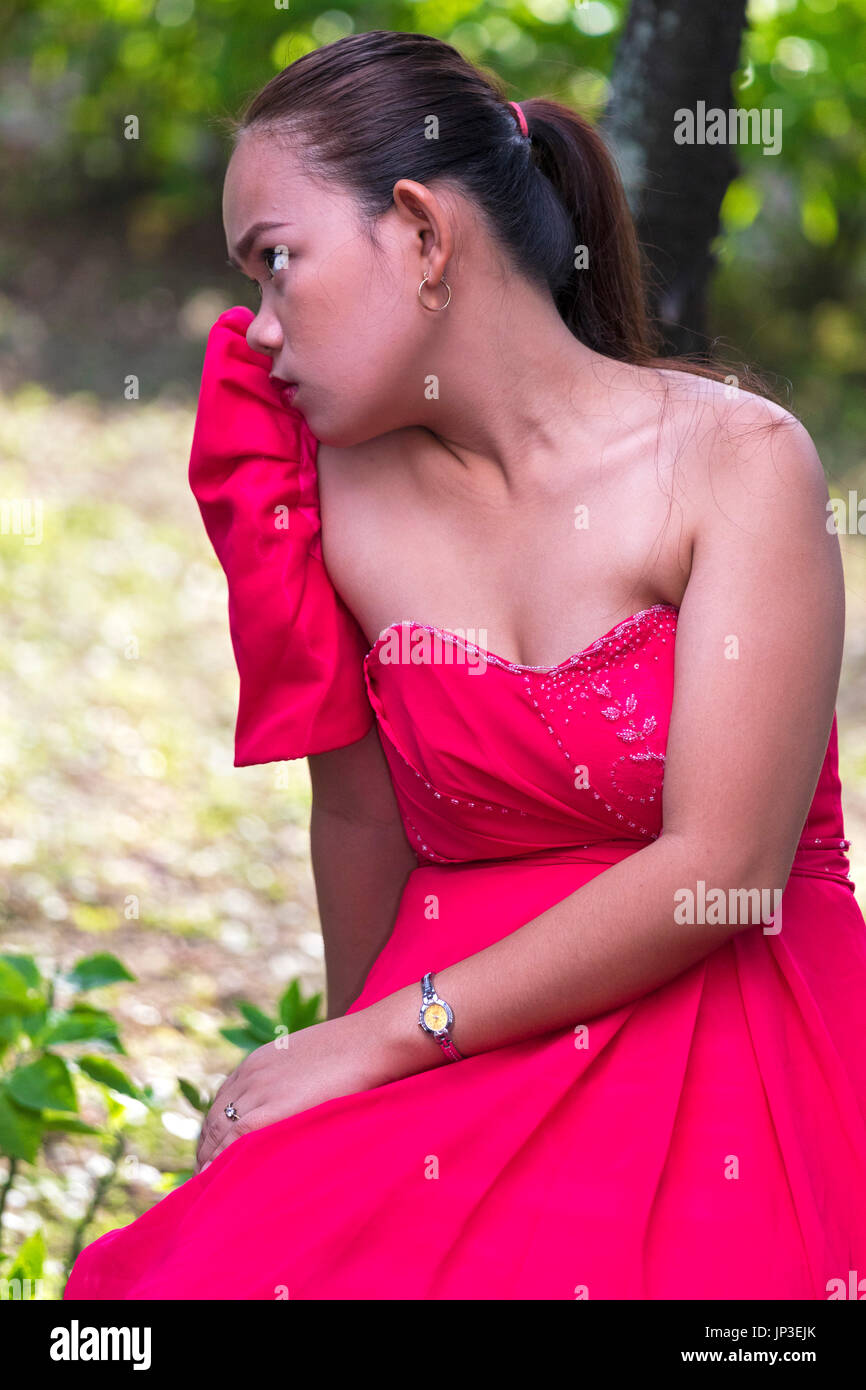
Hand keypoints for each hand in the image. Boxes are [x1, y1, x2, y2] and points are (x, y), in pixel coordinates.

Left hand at [194, 1011, 393, 1173]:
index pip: (222, 1100)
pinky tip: (214, 1179)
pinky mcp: (269, 1110)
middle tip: (205, 1175)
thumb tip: (301, 1096)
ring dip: (208, 1158)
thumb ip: (295, 1077)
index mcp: (258, 1061)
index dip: (214, 1129)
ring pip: (218, 1131)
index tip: (213, 1150)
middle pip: (214, 1117)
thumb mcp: (313, 1059)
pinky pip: (232, 1141)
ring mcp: (258, 1091)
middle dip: (206, 1147)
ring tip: (206, 1184)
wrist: (372, 1041)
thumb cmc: (355, 1050)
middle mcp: (250, 1075)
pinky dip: (219, 1161)